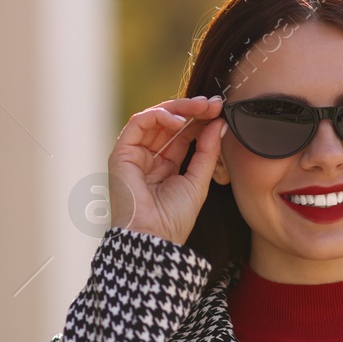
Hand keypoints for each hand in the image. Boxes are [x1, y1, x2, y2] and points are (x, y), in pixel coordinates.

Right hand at [107, 95, 225, 245]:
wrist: (154, 238)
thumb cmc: (174, 218)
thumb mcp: (198, 180)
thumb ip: (207, 151)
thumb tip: (219, 123)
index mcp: (166, 165)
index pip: (183, 133)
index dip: (201, 120)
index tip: (221, 110)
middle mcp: (148, 157)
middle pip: (171, 123)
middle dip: (193, 110)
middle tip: (214, 103)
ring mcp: (134, 154)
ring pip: (155, 118)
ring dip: (180, 108)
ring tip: (201, 108)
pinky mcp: (121, 153)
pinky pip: (139, 123)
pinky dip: (159, 116)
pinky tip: (179, 120)